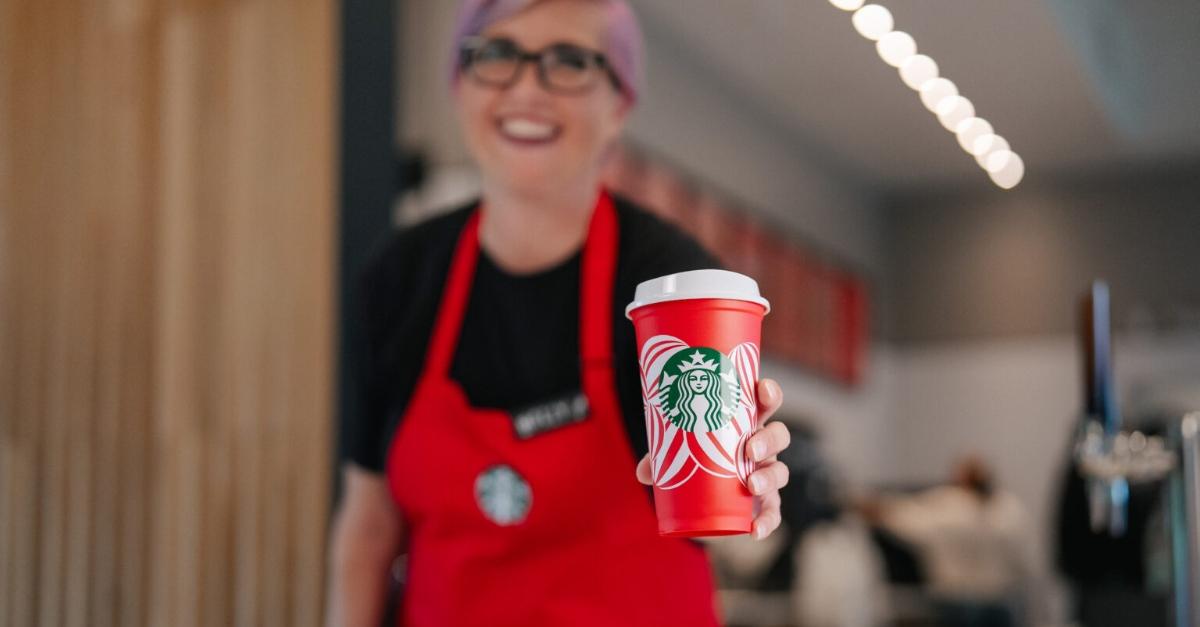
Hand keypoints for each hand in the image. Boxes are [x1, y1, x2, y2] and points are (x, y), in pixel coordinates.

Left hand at [636, 378, 789, 539]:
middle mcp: (762, 445)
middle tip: (749, 450)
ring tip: (750, 485)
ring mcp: (765, 471)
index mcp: (747, 421)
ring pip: (780, 471)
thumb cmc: (694, 453)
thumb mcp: (677, 449)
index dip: (770, 393)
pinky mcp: (764, 500)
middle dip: (768, 440)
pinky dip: (768, 521)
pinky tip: (755, 530)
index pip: (767, 402)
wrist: (703, 489)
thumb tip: (643, 472)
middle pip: (779, 436)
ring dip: (769, 477)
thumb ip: (660, 456)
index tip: (763, 391)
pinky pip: (773, 510)